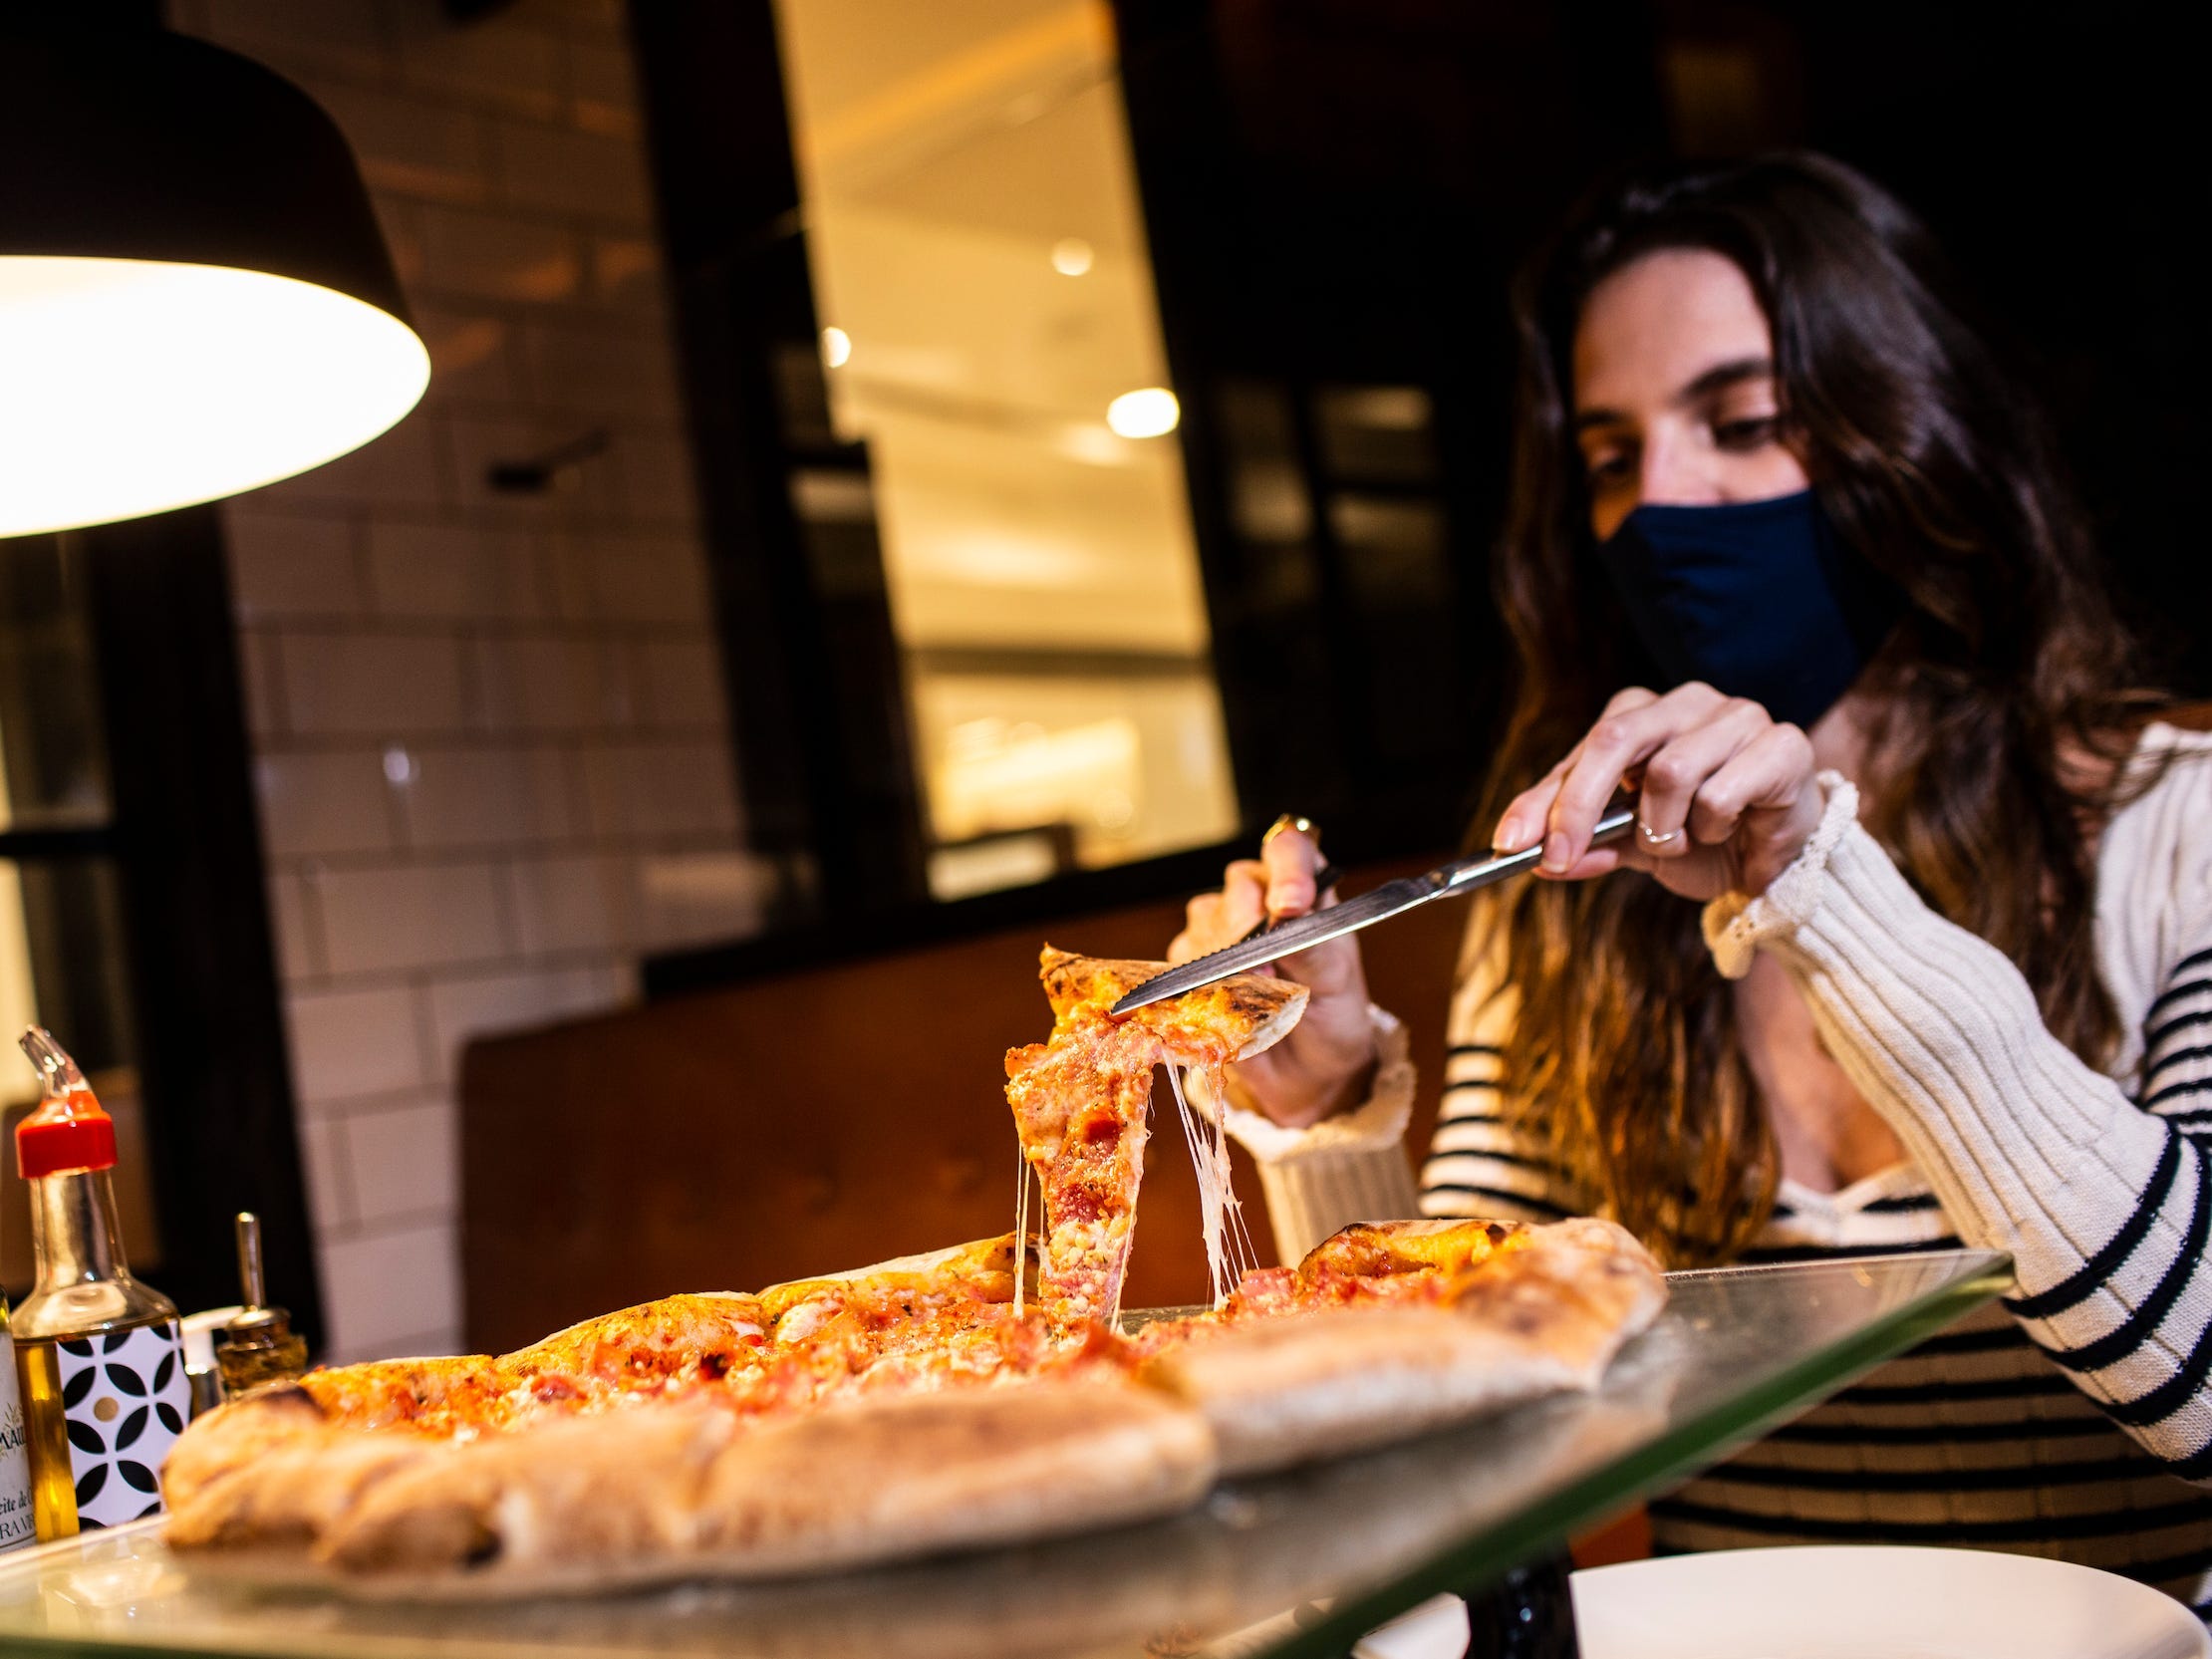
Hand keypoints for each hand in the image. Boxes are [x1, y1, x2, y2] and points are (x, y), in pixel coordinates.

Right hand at [1169, 824, 1377, 1128]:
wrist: (1310, 1070)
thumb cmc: (1331, 1015)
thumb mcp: (1336, 982)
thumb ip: (1312, 947)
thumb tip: (1286, 917)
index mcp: (1305, 888)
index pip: (1290, 848)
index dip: (1287, 868)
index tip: (1289, 905)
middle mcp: (1261, 899)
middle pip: (1240, 885)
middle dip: (1251, 926)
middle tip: (1269, 971)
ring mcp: (1223, 928)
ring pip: (1206, 919)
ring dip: (1229, 961)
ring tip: (1258, 995)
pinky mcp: (1194, 964)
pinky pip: (1185, 960)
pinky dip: (1205, 983)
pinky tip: (1230, 1003)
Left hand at [1491, 682, 1826, 902]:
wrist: (1778, 866)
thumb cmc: (1704, 843)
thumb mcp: (1631, 847)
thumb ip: (1586, 843)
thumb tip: (1529, 855)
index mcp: (1645, 714)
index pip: (1583, 749)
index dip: (1543, 799)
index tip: (1511, 843)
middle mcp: (1688, 702)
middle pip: (1614, 739)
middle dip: (1579, 806)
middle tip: (1559, 857)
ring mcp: (1737, 715)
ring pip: (1668, 771)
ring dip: (1664, 829)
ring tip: (1687, 840)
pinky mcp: (1782, 743)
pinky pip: (1719, 793)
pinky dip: (1712, 828)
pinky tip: (1732, 832)